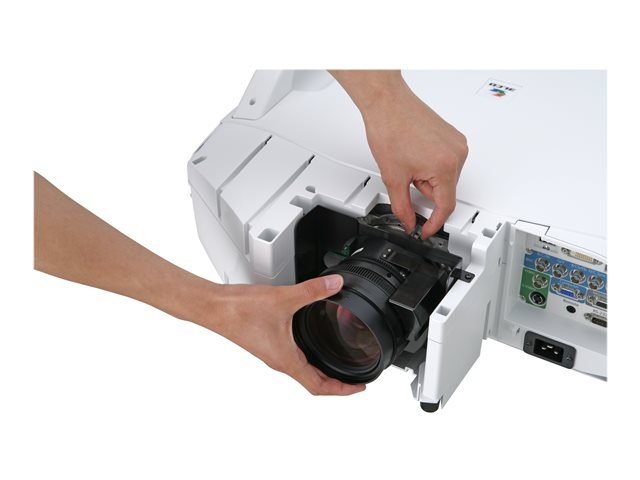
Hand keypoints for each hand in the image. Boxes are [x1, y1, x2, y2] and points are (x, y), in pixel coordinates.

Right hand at [196, 274, 365, 395]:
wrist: (213, 307)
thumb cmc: (239, 310)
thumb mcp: (284, 298)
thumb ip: (313, 290)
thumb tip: (335, 285)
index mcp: (286, 360)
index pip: (319, 386)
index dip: (341, 390)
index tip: (359, 387)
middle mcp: (279, 361)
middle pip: (313, 382)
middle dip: (336, 383)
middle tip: (355, 378)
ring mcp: (273, 353)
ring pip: (302, 370)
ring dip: (321, 372)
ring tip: (338, 365)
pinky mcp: (267, 343)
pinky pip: (293, 358)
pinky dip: (308, 358)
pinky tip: (311, 343)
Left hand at [363, 86, 467, 237]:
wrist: (387, 103)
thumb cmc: (390, 129)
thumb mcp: (393, 178)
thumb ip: (402, 207)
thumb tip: (409, 222)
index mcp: (446, 166)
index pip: (446, 206)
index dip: (434, 223)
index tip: (427, 231)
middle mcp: (458, 153)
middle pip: (444, 191)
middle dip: (423, 189)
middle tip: (406, 174)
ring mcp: (457, 143)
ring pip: (445, 177)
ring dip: (427, 177)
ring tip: (409, 159)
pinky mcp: (453, 136)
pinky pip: (447, 162)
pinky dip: (431, 164)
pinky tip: (415, 152)